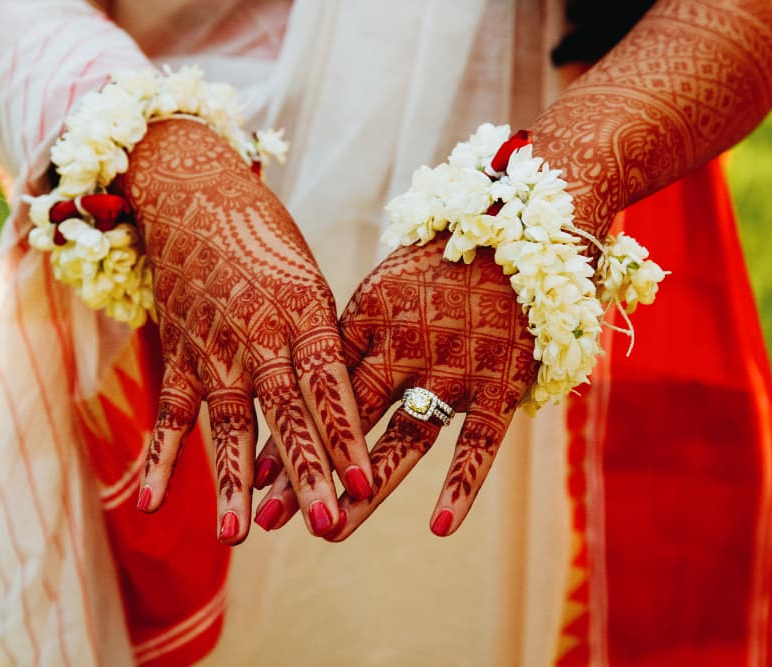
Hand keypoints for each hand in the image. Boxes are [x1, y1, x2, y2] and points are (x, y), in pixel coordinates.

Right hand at [116, 119, 370, 541]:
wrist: (195, 197)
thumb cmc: (267, 240)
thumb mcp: (311, 279)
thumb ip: (325, 342)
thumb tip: (350, 407)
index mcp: (304, 312)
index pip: (329, 384)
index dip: (346, 435)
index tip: (366, 481)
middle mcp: (259, 334)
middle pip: (286, 414)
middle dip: (308, 472)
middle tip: (328, 524)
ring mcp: (214, 348)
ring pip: (228, 422)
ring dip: (235, 480)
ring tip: (240, 534)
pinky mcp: (179, 356)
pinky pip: (170, 414)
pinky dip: (159, 459)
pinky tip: (152, 504)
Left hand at [254, 235, 537, 537]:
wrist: (519, 229)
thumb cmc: (440, 263)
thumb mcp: (384, 289)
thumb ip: (353, 337)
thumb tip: (307, 380)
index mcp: (368, 323)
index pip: (316, 391)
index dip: (286, 433)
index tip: (253, 477)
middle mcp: (403, 349)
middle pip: (347, 422)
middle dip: (307, 471)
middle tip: (269, 519)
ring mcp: (452, 369)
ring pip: (403, 441)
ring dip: (366, 491)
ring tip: (332, 532)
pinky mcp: (499, 385)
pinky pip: (478, 443)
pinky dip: (461, 486)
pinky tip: (439, 527)